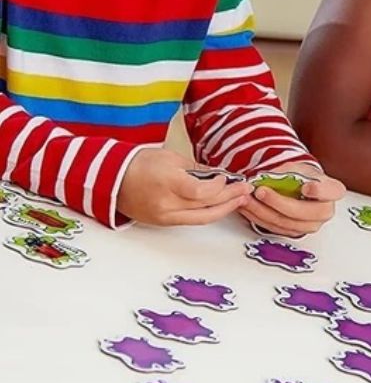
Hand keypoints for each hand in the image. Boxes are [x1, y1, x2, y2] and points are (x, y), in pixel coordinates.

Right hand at [117, 148, 251, 225]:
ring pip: (201, 218)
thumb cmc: (141, 163)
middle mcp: (166, 204)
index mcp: (167, 183)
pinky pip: (191, 221)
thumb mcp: (171, 158)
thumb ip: (197, 169)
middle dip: (229, 198)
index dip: (219, 187)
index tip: (228, 179)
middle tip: (246, 190)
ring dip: (223, 210)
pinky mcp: (162, 223)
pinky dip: (208, 214)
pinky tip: (220, 206)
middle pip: (205, 207)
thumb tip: (220, 176)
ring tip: (239, 201)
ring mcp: (164, 216)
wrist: (112, 180)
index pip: (202, 192)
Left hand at [239, 163, 345, 237]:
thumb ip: (285, 173)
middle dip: (278, 203)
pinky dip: (259, 218)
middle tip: (261, 192)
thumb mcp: (296, 167)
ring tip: (248, 198)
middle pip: (303, 212)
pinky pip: (275, 228)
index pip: (331, 192)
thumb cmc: (301, 176)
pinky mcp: (295, 232)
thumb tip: (267, 179)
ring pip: (286, 223)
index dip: (319, 191)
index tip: (306, 187)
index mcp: (332, 191)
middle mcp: (325, 211)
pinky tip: (249, 208)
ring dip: (263, 211)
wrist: (299, 187)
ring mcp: (311, 225)